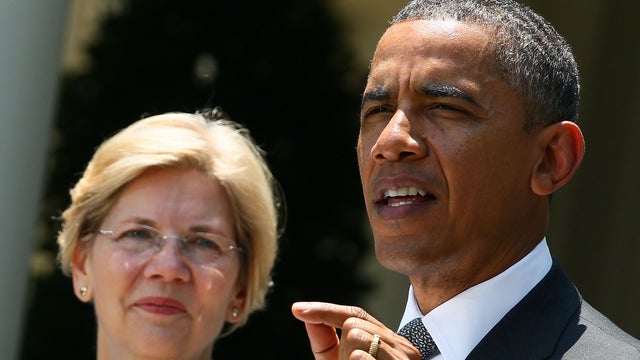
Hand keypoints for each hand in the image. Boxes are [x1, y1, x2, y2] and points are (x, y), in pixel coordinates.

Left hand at [291, 301, 420, 359]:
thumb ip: (325, 344)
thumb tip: (306, 316)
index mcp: (388, 343)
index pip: (356, 314)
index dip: (325, 310)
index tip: (296, 310)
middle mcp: (402, 347)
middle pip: (353, 324)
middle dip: (341, 347)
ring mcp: (404, 359)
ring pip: (354, 335)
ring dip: (345, 359)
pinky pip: (360, 356)